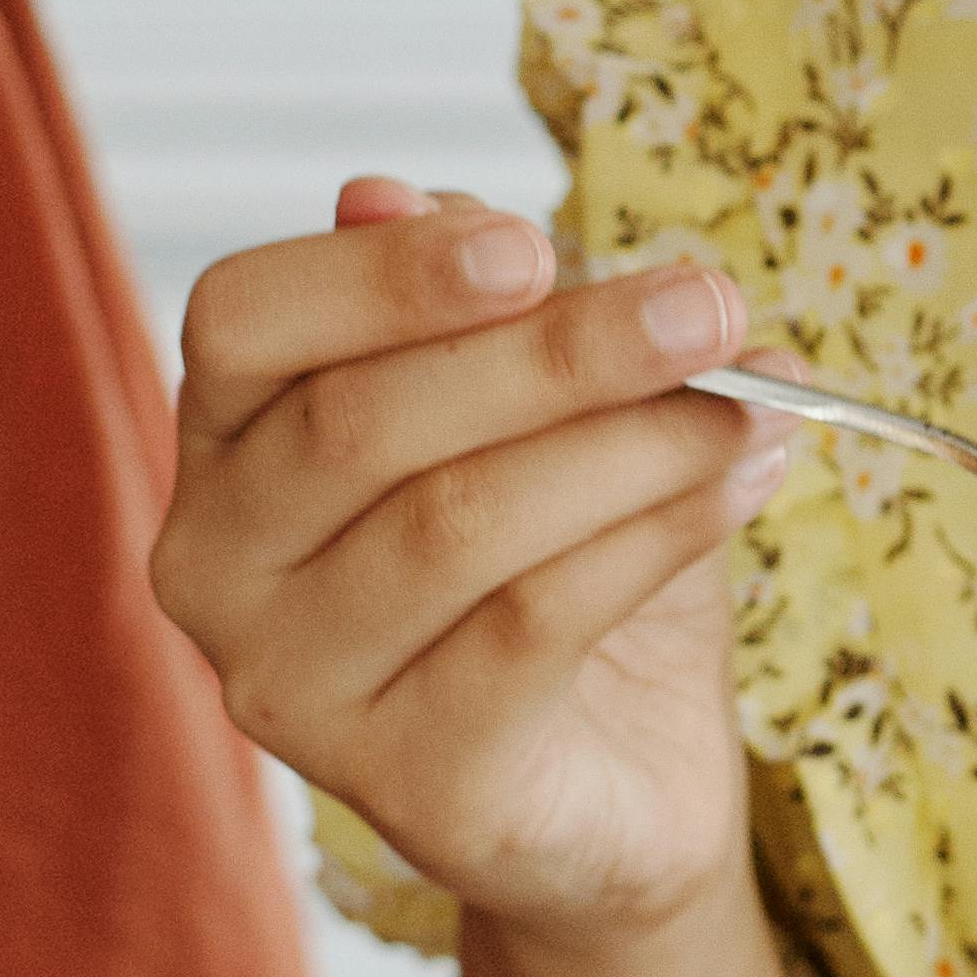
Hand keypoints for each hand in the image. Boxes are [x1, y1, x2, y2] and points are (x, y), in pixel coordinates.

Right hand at [154, 173, 785, 935]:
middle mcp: (219, 569)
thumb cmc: (563, 559)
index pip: (241, 320)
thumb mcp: (536, 405)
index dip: (379, 275)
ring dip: (634, 444)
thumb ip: (479, 302)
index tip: (531, 244)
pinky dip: (655, 536)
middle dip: (559, 351)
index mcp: (228, 444)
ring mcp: (296, 691)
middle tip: (709, 308)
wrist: (625, 782)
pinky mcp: (408, 786)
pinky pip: (529, 628)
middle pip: (361, 422)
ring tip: (756, 407)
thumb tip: (390, 191)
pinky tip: (745, 483)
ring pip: (455, 523)